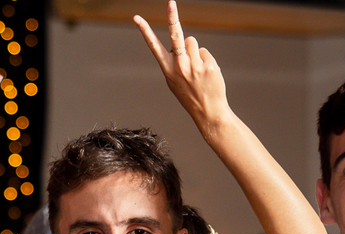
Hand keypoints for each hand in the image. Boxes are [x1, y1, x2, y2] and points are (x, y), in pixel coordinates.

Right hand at [133, 1, 229, 127]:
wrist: (208, 111)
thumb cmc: (189, 94)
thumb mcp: (174, 81)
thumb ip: (174, 62)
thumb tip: (182, 44)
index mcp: (167, 69)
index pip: (153, 46)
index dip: (145, 31)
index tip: (136, 18)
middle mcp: (179, 66)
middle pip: (176, 35)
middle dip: (172, 17)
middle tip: (171, 2)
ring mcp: (194, 66)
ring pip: (192, 42)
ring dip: (194, 51)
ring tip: (196, 68)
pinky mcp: (207, 65)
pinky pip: (204, 51)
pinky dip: (205, 60)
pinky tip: (205, 74)